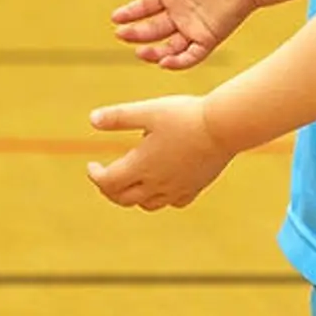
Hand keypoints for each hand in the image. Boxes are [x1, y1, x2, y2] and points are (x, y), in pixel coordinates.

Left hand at [86, 96, 234, 209]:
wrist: (223, 127)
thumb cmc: (185, 116)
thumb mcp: (148, 111)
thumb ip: (119, 117)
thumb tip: (92, 119)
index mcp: (141, 165)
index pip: (107, 182)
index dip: (95, 176)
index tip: (92, 166)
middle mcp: (157, 183)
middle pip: (123, 198)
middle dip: (109, 189)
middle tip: (105, 177)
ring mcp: (177, 188)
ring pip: (147, 204)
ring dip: (132, 196)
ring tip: (131, 181)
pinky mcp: (195, 187)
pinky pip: (174, 202)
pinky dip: (162, 198)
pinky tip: (163, 185)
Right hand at [111, 0, 260, 69]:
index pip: (146, 7)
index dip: (130, 12)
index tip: (114, 18)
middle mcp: (181, 14)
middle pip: (153, 29)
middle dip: (135, 33)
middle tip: (120, 35)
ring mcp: (195, 28)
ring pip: (168, 47)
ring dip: (152, 52)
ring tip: (138, 52)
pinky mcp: (209, 39)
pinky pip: (191, 56)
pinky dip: (177, 62)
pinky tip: (163, 62)